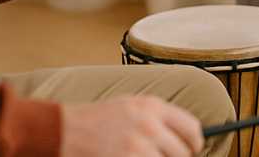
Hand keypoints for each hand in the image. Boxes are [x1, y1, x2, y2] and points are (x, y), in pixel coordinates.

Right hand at [61, 96, 202, 156]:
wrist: (63, 130)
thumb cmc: (97, 119)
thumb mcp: (131, 106)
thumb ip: (157, 117)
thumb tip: (184, 134)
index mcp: (153, 107)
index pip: (191, 127)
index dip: (195, 141)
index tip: (194, 148)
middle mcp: (149, 126)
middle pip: (182, 152)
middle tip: (167, 156)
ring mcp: (137, 147)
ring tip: (144, 155)